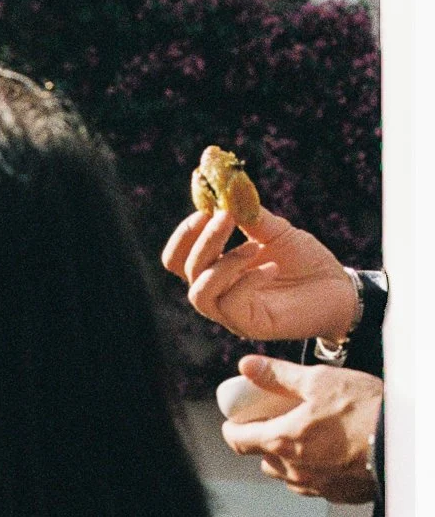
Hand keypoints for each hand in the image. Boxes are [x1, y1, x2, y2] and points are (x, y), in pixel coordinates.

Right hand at [162, 208, 358, 344]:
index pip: (178, 257)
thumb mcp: (276, 232)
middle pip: (185, 270)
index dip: (186, 234)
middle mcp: (216, 292)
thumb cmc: (305, 262)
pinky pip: (231, 303)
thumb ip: (250, 216)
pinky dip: (248, 279)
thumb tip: (228, 191)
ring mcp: (229, 312)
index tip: (205, 210)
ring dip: (224, 263)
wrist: (339, 289)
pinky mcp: (248, 325)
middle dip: (204, 241)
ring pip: (200, 291)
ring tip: (254, 246)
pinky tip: (272, 267)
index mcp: (216, 270)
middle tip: (226, 217)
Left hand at [220, 355, 381, 503]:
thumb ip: (279, 375)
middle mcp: (293, 470)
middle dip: (266, 440)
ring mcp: (316, 486)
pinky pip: (316, 485)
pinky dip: (316, 470)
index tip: (238, 419)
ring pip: (288, 474)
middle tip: (281, 421)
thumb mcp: (320, 381)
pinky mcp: (339, 495)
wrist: (408, 442)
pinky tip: (333, 453)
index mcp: (281, 441)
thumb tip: (248, 366)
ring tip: (310, 436)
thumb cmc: (367, 410)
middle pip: (263, 458)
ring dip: (290, 457)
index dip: (233, 428)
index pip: (237, 441)